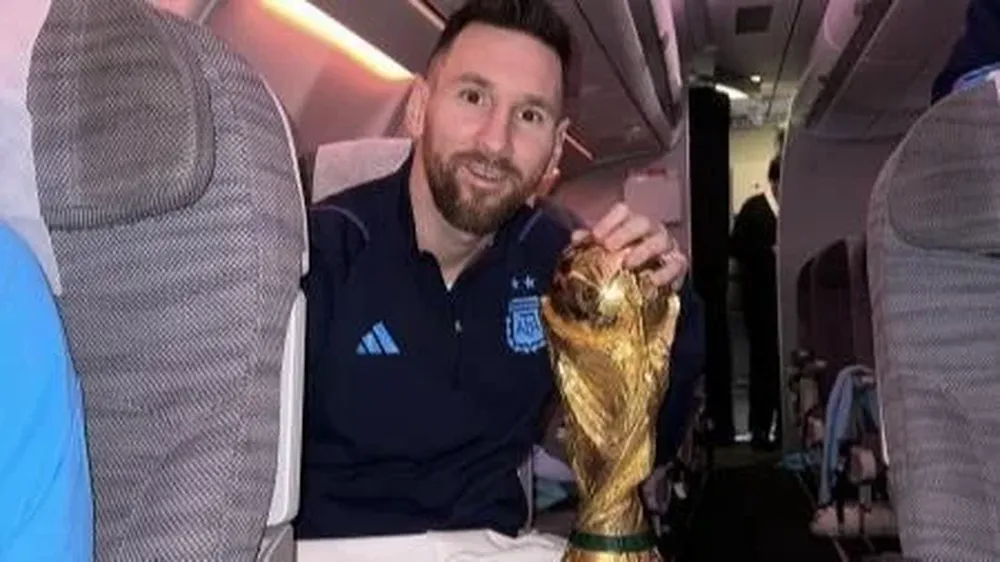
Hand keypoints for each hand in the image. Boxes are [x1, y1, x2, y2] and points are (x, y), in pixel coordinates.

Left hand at [572, 203, 688, 290]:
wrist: (646, 286)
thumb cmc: (622, 264)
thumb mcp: (603, 252)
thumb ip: (589, 243)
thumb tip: (577, 238)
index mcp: (630, 223)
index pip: (622, 211)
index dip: (609, 221)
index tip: (595, 237)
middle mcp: (651, 230)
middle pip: (642, 222)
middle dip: (625, 232)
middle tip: (609, 247)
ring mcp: (667, 245)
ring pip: (661, 240)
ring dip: (644, 250)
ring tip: (628, 264)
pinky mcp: (678, 264)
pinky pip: (677, 264)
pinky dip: (666, 272)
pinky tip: (652, 281)